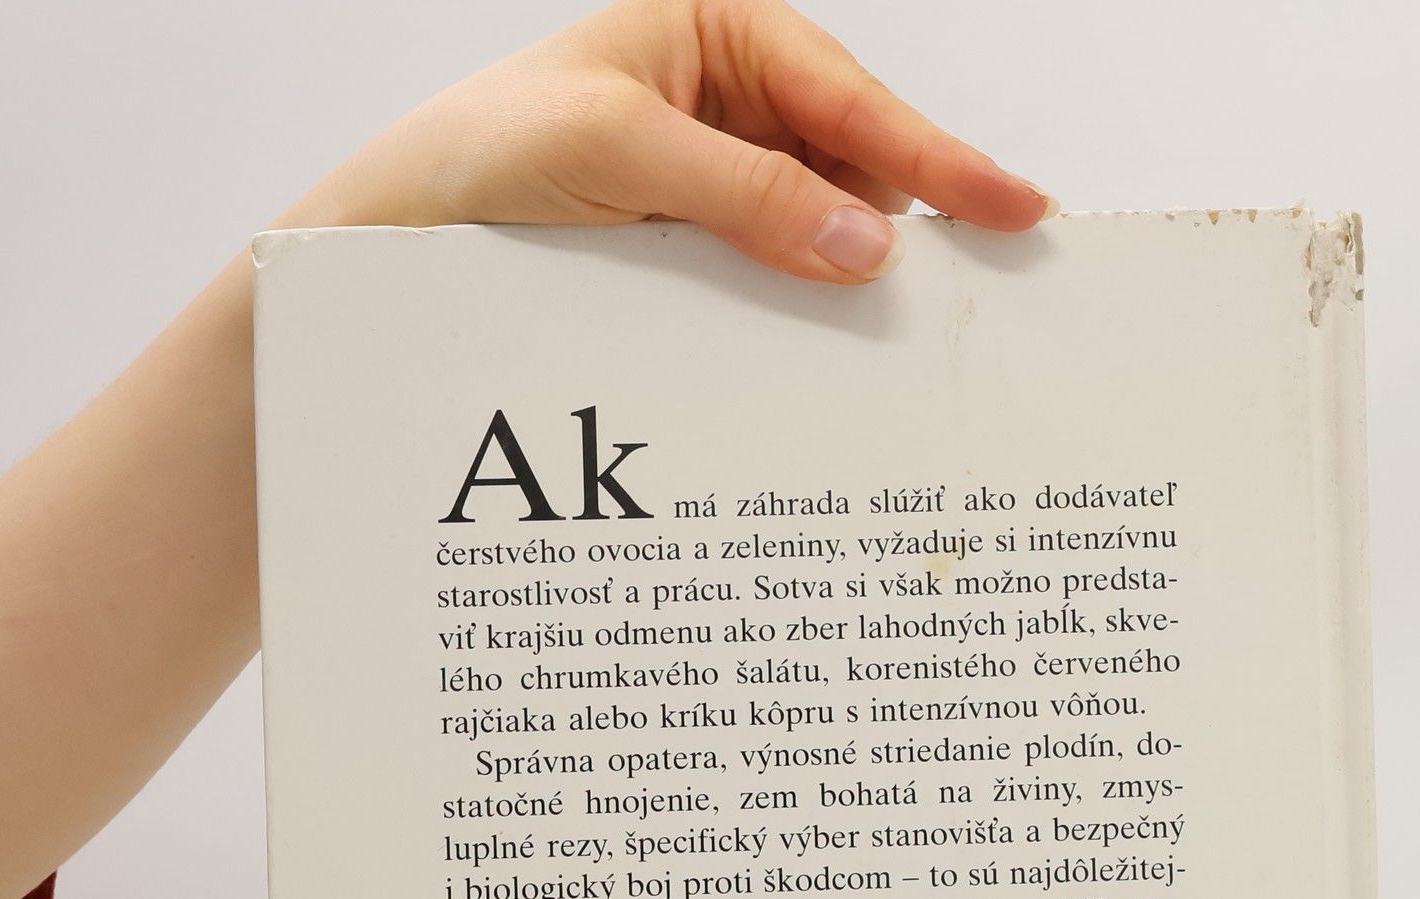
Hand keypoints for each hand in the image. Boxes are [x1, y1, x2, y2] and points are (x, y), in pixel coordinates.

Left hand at [304, 0, 1052, 281]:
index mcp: (720, 34)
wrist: (404, 231)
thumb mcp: (623, 155)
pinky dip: (801, 308)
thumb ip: (749, 197)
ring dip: (849, 279)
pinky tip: (820, 341)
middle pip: (854, 165)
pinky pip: (776, 274)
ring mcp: (720, 178)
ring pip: (822, 228)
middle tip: (973, 293)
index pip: (851, 99)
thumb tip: (866, 244)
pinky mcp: (701, 247)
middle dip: (905, 223)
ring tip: (894, 333)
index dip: (940, 159)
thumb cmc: (488, 149)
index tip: (1015, 207)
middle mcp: (731, 100)